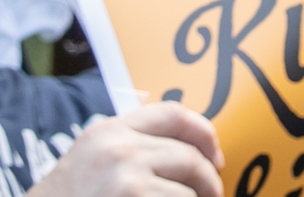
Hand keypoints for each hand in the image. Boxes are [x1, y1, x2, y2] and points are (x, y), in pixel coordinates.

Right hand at [27, 105, 224, 196]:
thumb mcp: (88, 160)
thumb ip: (126, 142)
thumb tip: (175, 130)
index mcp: (109, 131)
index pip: (174, 114)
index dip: (204, 134)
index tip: (215, 157)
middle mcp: (118, 149)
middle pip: (189, 156)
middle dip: (207, 180)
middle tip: (211, 195)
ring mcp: (125, 180)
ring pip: (189, 190)